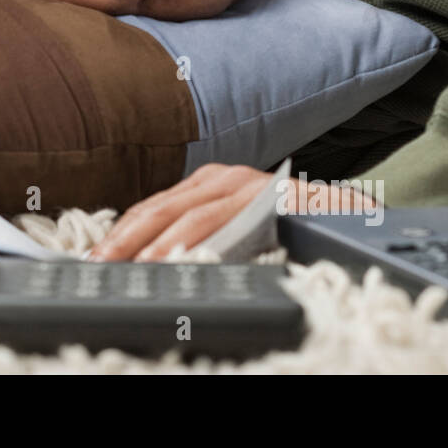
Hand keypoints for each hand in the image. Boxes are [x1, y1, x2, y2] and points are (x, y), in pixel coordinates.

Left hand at [86, 163, 379, 261]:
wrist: (353, 215)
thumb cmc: (292, 228)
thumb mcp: (237, 231)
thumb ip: (204, 239)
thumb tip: (157, 266)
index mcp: (209, 185)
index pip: (152, 208)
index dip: (120, 233)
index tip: (94, 259)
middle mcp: (223, 178)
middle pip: (159, 209)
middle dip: (123, 239)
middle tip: (95, 266)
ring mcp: (245, 185)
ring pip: (186, 214)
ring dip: (153, 245)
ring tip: (129, 269)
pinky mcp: (268, 197)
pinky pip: (223, 221)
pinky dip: (196, 240)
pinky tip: (176, 258)